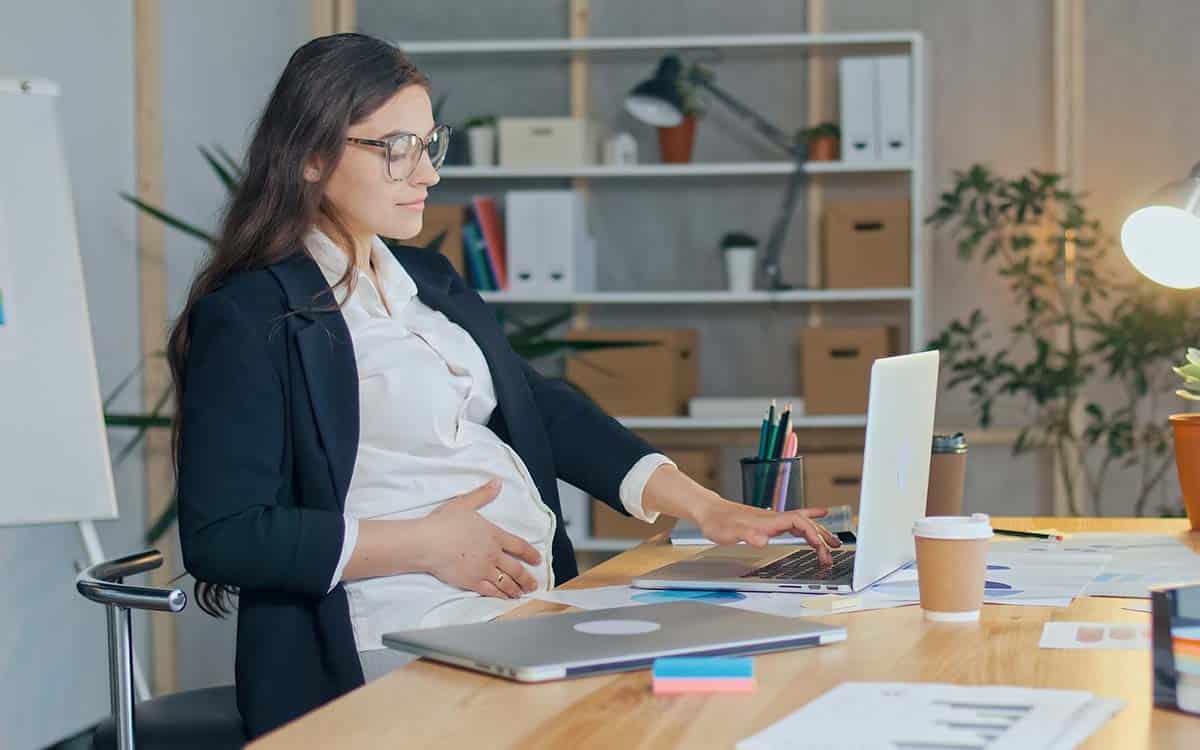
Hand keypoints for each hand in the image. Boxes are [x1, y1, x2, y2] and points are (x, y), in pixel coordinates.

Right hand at [417, 479, 541, 598]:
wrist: (428, 543)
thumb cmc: (444, 523)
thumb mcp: (465, 503)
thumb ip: (483, 494)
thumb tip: (497, 482)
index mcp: (494, 535)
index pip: (519, 546)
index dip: (531, 554)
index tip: (538, 559)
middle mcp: (493, 554)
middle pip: (516, 569)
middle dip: (527, 578)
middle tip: (533, 584)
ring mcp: (484, 570)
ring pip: (506, 582)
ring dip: (517, 589)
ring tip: (522, 593)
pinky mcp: (472, 582)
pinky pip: (491, 592)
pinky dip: (500, 596)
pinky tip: (505, 599)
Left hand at [694, 498, 841, 564]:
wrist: (709, 511)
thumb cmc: (718, 521)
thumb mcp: (730, 532)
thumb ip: (747, 535)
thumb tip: (762, 540)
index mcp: (769, 520)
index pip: (798, 522)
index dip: (812, 533)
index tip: (820, 546)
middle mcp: (774, 518)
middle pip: (805, 524)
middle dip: (822, 536)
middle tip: (835, 550)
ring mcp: (772, 520)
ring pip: (803, 524)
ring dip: (819, 533)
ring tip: (834, 543)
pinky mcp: (769, 523)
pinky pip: (794, 524)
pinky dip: (808, 526)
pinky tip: (815, 525)